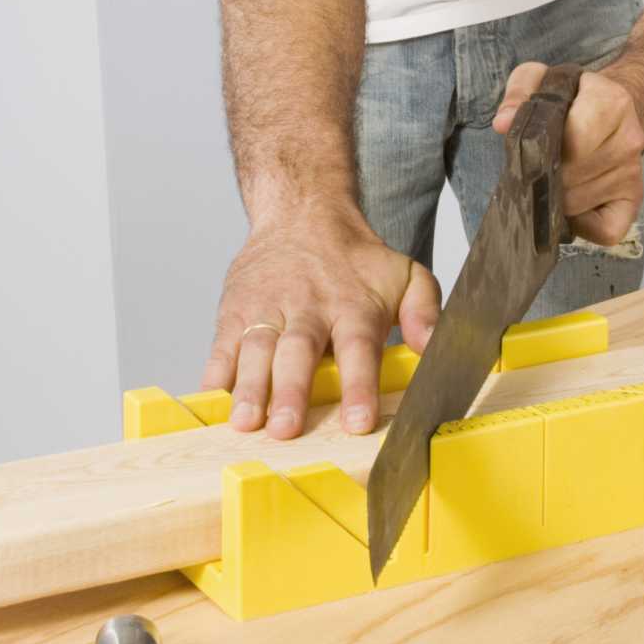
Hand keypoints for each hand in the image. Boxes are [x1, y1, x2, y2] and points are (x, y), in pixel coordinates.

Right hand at [202, 205, 440, 439]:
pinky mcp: (235, 309)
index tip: (357, 422)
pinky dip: (215, 372)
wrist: (303, 213)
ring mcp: (268, 307)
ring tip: (245, 422)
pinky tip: (211, 400)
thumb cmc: (355, 261)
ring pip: (257, 348)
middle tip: (285, 429)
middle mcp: (308, 307)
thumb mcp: (405, 275)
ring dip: (249, 386)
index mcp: (352, 305)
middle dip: (291, 391)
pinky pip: (223, 343)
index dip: (358, 386)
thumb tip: (433, 347)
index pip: (358, 348)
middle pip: (299, 351)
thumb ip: (425, 311)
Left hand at [493, 64, 643, 246]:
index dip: (544, 148)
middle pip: (571, 177)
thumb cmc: (572, 97)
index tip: (532, 145)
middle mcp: (629, 140)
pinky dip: (582, 225)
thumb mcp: (542, 79)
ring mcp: (633, 172)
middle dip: (544, 176)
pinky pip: (606, 231)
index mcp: (612, 103)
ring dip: (556, 199)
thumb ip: (519, 93)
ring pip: (579, 204)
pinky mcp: (633, 199)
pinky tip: (571, 203)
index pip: (574, 139)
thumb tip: (503, 123)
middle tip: (535, 165)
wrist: (613, 107)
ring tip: (551, 178)